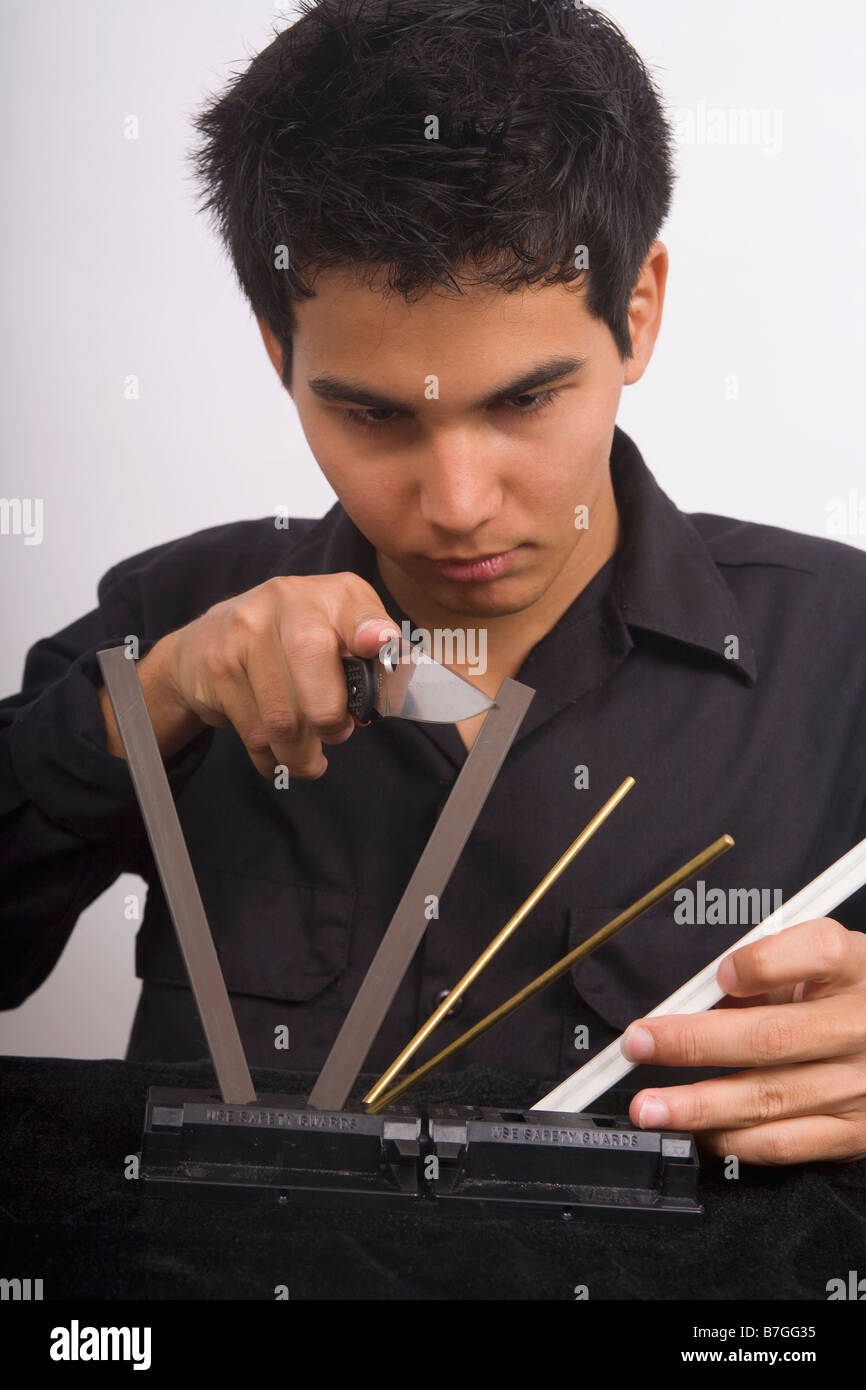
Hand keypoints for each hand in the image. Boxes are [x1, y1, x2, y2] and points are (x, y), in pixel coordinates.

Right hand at [100, 573, 400, 777]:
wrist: (208, 640)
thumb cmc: (292, 642)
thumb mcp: (338, 632)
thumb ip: (369, 657)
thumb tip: (382, 693)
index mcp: (331, 594)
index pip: (356, 607)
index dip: (368, 626)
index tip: (378, 643)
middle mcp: (285, 601)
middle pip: (312, 660)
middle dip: (329, 717)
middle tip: (335, 734)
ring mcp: (245, 630)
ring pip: (282, 715)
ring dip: (301, 753)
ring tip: (308, 760)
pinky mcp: (217, 665)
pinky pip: (253, 731)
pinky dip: (271, 758)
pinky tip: (278, 757)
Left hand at [621, 917, 865, 1163]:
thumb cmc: (847, 995)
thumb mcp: (822, 961)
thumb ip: (771, 964)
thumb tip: (706, 987)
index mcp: (852, 967)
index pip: (816, 952)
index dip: (762, 964)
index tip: (719, 973)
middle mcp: (859, 1027)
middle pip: (773, 1036)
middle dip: (694, 1042)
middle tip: (639, 1044)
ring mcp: (859, 1085)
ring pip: (769, 1098)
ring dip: (699, 1105)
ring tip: (650, 1106)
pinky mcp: (852, 1133)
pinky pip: (785, 1143)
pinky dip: (734, 1140)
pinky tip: (698, 1131)